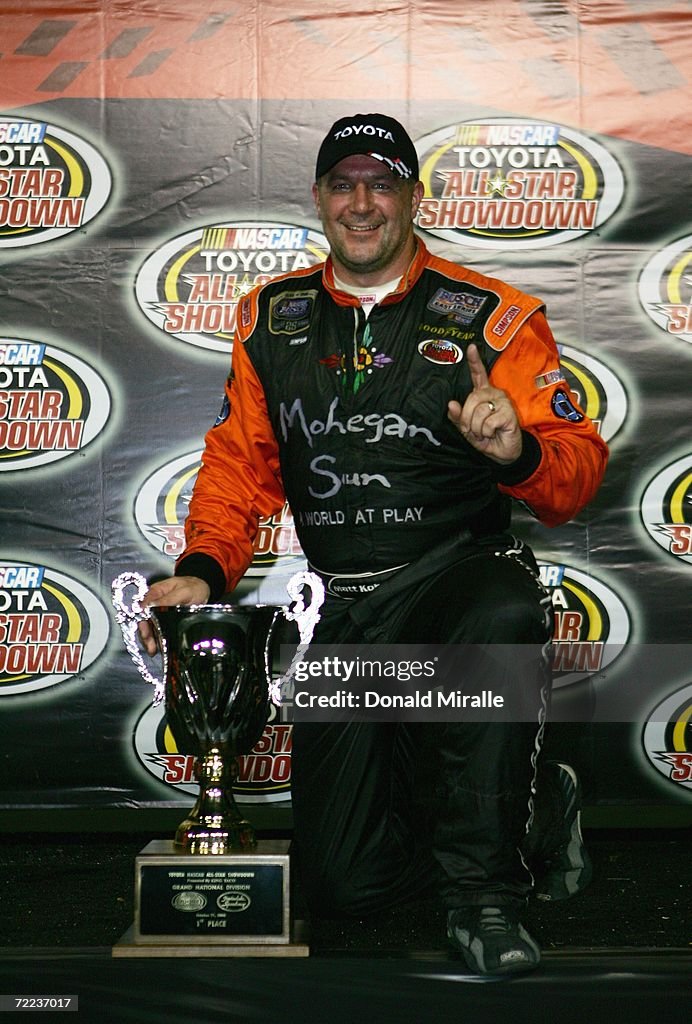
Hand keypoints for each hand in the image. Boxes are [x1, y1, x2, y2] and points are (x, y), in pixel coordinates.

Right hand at [137, 576, 210, 655]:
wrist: (203, 592)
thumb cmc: (194, 588)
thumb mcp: (185, 591)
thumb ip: (169, 598)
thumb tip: (151, 606)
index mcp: (156, 592)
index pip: (143, 606)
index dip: (142, 619)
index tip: (145, 630)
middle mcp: (153, 604)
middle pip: (143, 620)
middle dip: (145, 633)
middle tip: (150, 645)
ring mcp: (158, 614)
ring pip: (148, 628)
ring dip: (149, 640)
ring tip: (153, 650)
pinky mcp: (164, 622)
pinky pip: (157, 632)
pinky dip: (156, 641)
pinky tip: (158, 648)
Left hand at [447, 344, 522, 463]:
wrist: (502, 453)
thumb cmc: (486, 437)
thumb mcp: (467, 429)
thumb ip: (458, 417)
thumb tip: (451, 404)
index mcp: (483, 394)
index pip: (478, 375)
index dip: (474, 361)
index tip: (471, 347)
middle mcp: (494, 394)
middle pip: (472, 399)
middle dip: (466, 419)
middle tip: (472, 430)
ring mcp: (503, 402)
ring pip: (479, 411)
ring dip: (477, 428)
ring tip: (484, 432)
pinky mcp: (508, 413)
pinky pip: (488, 421)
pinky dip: (486, 432)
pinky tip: (493, 433)